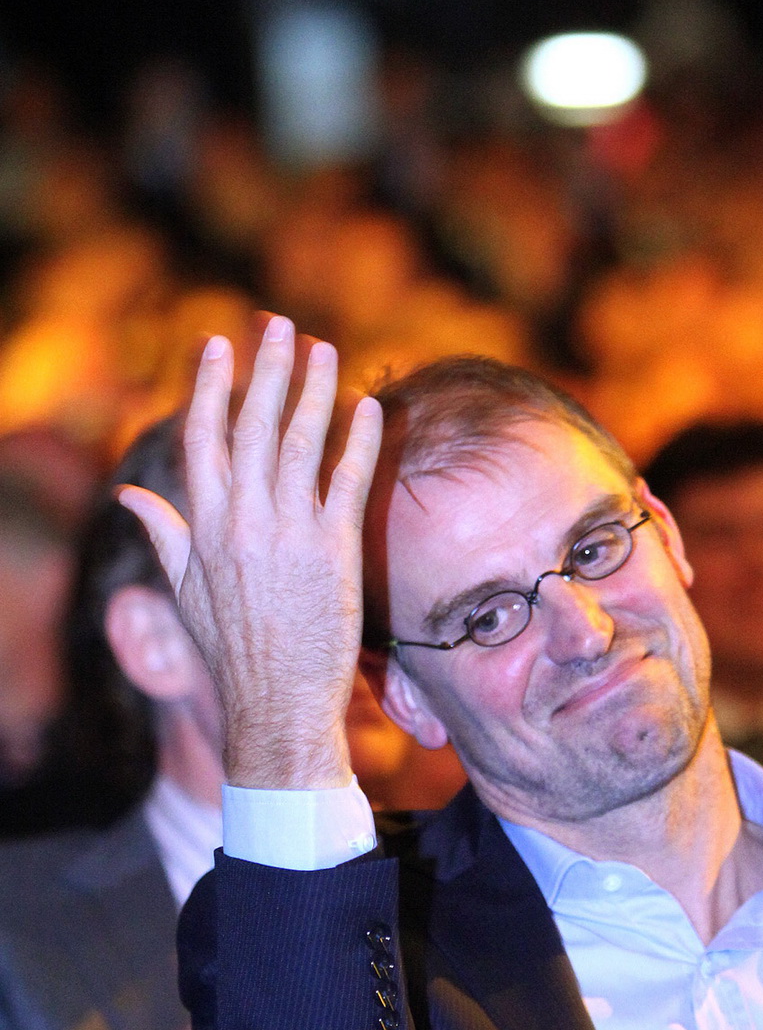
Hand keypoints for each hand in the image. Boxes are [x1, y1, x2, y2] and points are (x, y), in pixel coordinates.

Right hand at [118, 316, 382, 787]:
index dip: (211, 384)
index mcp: (205, 524)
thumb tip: (129, 495)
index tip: (220, 343)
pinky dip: (359, 439)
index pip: (204, 435)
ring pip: (302, 441)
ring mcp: (290, 532)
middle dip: (269, 368)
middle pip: (255, 424)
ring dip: (315, 389)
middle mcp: (244, 520)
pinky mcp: (334, 550)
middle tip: (281, 325)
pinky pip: (347, 480)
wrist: (276, 704)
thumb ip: (164, 534)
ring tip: (326, 349)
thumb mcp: (186, 591)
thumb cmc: (232, 652)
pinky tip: (368, 405)